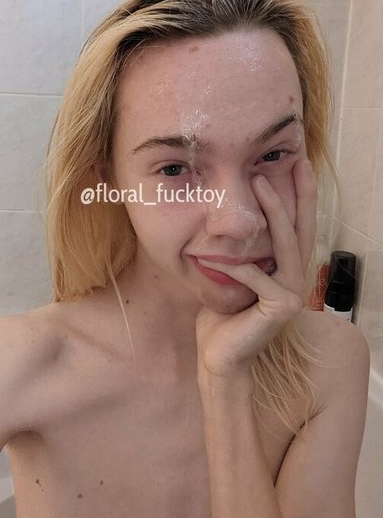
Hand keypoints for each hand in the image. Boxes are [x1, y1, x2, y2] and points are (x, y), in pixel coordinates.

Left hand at [195, 158, 316, 379]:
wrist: (218, 355)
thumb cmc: (221, 314)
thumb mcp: (230, 273)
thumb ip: (238, 249)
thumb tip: (224, 215)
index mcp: (286, 270)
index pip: (298, 227)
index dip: (302, 196)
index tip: (298, 165)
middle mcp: (296, 279)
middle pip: (300, 229)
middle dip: (296, 193)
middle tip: (293, 162)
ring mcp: (292, 294)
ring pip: (284, 244)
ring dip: (273, 211)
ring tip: (259, 183)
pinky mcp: (280, 308)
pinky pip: (254, 276)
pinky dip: (234, 266)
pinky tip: (215, 258)